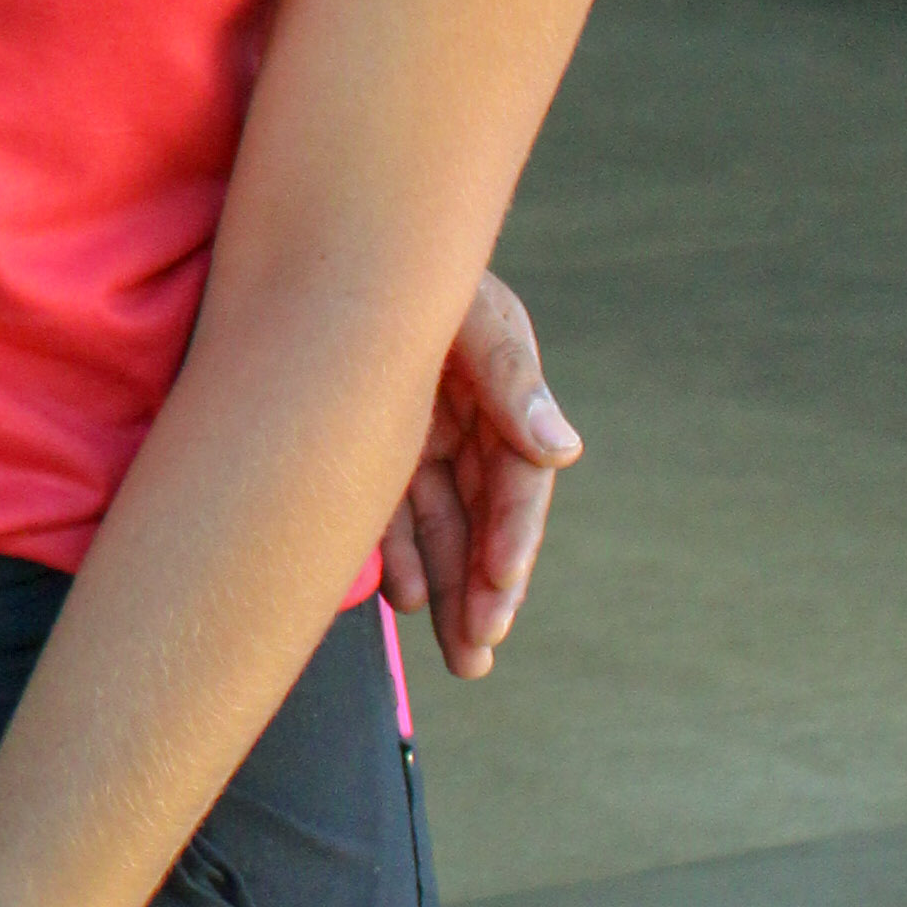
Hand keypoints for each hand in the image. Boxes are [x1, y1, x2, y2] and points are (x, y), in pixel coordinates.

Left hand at [375, 268, 579, 683]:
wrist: (340, 249)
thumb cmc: (418, 276)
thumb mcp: (475, 317)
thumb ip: (515, 381)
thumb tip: (567, 454)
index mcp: (503, 403)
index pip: (516, 489)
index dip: (511, 543)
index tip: (499, 596)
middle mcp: (467, 431)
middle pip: (482, 526)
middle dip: (485, 594)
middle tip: (478, 657)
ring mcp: (422, 442)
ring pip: (441, 534)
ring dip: (449, 594)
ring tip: (457, 654)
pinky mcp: (376, 448)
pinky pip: (392, 516)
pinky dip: (398, 558)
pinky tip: (401, 595)